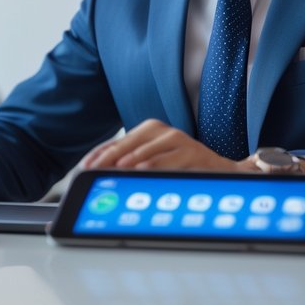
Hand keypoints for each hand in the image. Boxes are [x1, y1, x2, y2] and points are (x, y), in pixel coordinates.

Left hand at [81, 119, 240, 170]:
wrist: (220, 169)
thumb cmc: (183, 167)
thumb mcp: (154, 163)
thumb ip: (130, 164)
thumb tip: (101, 173)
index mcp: (149, 131)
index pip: (116, 143)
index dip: (99, 155)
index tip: (84, 168)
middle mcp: (161, 131)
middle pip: (127, 144)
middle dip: (108, 159)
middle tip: (94, 170)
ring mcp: (177, 139)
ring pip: (145, 150)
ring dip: (127, 161)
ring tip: (113, 169)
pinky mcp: (191, 151)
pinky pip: (167, 159)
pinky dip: (152, 165)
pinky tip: (140, 171)